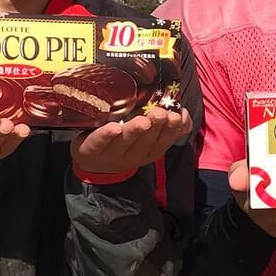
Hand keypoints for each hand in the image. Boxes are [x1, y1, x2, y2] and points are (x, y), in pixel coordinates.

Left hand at [71, 107, 192, 176]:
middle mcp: (132, 155)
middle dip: (155, 127)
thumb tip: (184, 115)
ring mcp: (111, 153)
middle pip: (145, 141)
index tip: (177, 117)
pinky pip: (99, 142)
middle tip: (161, 114)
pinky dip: (106, 135)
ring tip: (143, 121)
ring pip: (125, 142)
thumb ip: (168, 127)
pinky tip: (113, 128)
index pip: (163, 141)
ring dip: (135, 131)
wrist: (92, 162)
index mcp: (148, 152)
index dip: (171, 130)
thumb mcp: (147, 138)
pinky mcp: (91, 149)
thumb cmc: (124, 143)